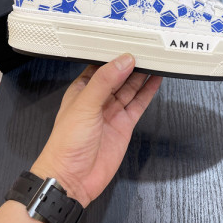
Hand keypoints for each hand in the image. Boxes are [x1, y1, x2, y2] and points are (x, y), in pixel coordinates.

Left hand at [30, 53, 162, 207]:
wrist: (72, 178)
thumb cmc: (66, 144)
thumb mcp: (84, 105)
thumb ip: (104, 82)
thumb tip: (122, 61)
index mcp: (82, 90)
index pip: (101, 66)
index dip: (114, 55)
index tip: (129, 43)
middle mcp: (97, 100)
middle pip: (118, 76)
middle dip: (131, 63)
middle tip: (148, 49)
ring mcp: (112, 113)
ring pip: (130, 88)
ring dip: (142, 75)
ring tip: (156, 60)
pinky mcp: (124, 125)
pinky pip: (138, 104)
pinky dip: (148, 92)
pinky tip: (155, 80)